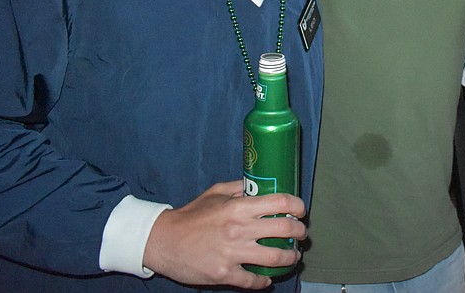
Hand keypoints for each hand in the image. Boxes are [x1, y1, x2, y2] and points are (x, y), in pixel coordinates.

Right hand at [143, 181, 306, 288]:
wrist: (163, 242)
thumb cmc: (190, 216)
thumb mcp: (215, 194)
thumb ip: (239, 188)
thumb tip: (260, 184)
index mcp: (238, 207)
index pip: (280, 202)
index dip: (297, 206)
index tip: (301, 210)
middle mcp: (239, 229)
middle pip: (284, 229)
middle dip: (299, 232)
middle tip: (301, 234)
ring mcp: (232, 253)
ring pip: (275, 258)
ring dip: (290, 258)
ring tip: (292, 257)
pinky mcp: (224, 273)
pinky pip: (253, 280)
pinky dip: (263, 281)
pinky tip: (266, 278)